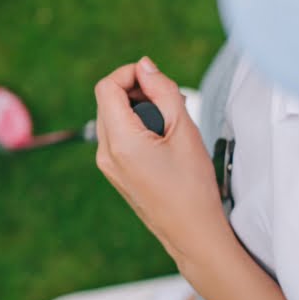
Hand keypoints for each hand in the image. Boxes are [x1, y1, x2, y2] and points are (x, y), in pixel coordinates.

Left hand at [93, 57, 234, 268]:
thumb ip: (162, 91)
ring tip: (172, 121)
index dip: (129, 73)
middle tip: (170, 100)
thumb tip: (144, 66)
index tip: (155, 78)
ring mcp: (107, 165)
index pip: (106, 87)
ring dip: (138, 108)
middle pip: (108, 101)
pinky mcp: (115, 172)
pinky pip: (117, 136)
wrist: (193, 234)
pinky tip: (163, 138)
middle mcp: (105, 153)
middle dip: (137, 91)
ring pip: (112, 117)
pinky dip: (136, 127)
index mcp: (120, 141)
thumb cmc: (193, 186)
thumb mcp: (184, 129)